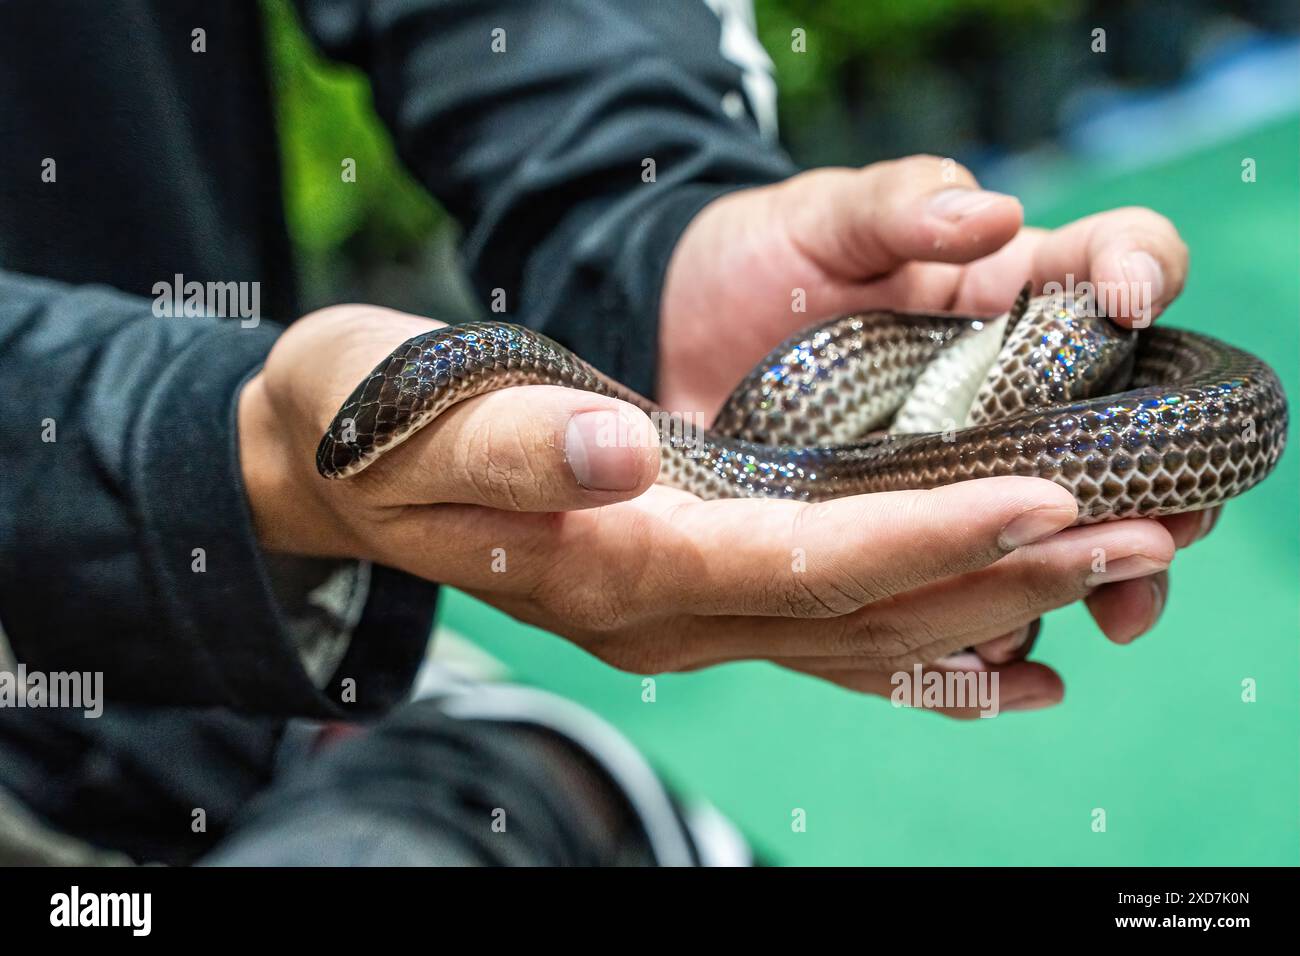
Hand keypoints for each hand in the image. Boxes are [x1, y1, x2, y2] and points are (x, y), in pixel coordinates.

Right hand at [238, 305, 1173, 716]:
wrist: (347, 464)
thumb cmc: (384, 424)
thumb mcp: (433, 416)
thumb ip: (525, 442)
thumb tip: (619, 449)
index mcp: (615, 566)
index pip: (802, 563)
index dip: (927, 536)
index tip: (1045, 496)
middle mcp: (663, 613)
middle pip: (860, 611)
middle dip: (1001, 577)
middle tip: (1136, 541)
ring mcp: (680, 616)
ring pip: (860, 633)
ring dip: (987, 604)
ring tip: (1103, 573)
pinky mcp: (690, 591)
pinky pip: (828, 637)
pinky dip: (922, 647)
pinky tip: (1001, 653)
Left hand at [659, 156, 1216, 701]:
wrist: (675, 335)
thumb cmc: (760, 259)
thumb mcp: (823, 217)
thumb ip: (901, 205)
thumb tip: (993, 215)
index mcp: (1009, 292)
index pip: (1118, 265)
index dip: (1145, 272)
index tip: (1128, 299)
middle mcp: (1008, 392)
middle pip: (1121, 436)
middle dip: (1160, 485)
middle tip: (1159, 527)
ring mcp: (960, 473)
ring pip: (1060, 532)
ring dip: (1094, 576)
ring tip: (1106, 612)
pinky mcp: (902, 537)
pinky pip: (964, 590)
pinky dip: (989, 630)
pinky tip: (1004, 663)